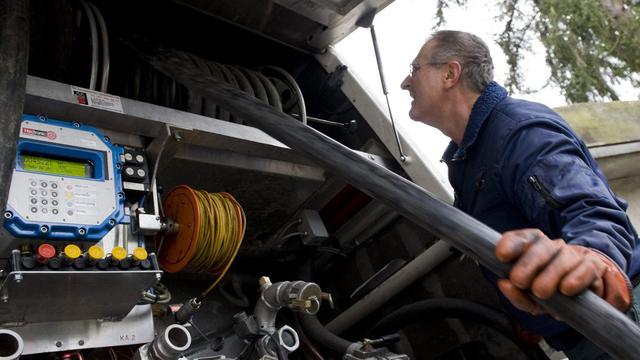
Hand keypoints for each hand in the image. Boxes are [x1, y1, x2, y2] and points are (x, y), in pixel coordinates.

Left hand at [495, 229, 630, 314]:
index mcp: (534, 249)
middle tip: (518, 280)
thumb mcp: (532, 300)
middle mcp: (553, 247)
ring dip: (550, 274)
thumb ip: (517, 295)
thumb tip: (504, 284)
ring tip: (540, 291)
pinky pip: (586, 267)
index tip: (501, 255)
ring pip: (562, 257)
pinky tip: (566, 289)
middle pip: (541, 247)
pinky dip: (576, 278)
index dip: (511, 244)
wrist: (588, 299)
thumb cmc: (552, 297)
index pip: (523, 238)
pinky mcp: (594, 265)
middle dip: (527, 263)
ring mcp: (574, 254)